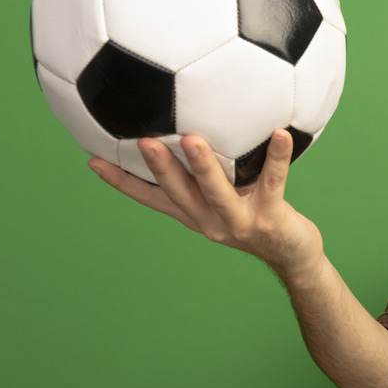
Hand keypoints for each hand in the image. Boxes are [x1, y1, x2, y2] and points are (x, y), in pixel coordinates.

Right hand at [89, 129, 323, 281]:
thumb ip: (208, 173)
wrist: (294, 257)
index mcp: (194, 214)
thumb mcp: (225, 198)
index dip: (122, 181)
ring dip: (203, 166)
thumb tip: (190, 130)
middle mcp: (211, 220)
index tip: (93, 160)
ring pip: (217, 192)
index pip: (151, 198)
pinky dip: (277, 157)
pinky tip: (280, 134)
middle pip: (178, 193)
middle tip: (142, 140)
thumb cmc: (258, 217)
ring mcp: (240, 221)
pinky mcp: (271, 218)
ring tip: (192, 140)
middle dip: (160, 168)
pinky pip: (274, 182)